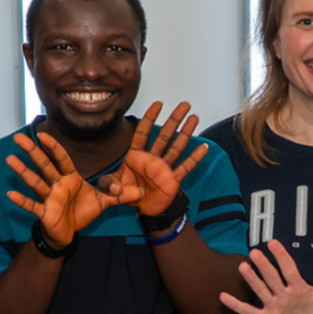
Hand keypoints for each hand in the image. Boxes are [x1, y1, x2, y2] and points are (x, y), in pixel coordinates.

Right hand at [7, 132, 139, 248]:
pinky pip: (32, 206)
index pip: (61, 159)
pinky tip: (10, 194)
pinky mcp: (45, 212)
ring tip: (10, 160)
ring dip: (23, 172)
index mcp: (70, 178)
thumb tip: (141, 192)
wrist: (71, 232)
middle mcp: (57, 185)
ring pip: (35, 182)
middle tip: (19, 137)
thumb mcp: (104, 202)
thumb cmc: (82, 212)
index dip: (53, 147)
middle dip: (32, 152)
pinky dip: (22, 201)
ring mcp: (49, 198)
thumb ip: (119, 195)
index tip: (43, 134)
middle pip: (44, 166)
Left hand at [102, 102, 208, 218]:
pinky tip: (203, 147)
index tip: (158, 104)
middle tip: (184, 105)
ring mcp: (164, 168)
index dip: (150, 118)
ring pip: (176, 147)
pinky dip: (194, 158)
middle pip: (164, 135)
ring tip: (194, 118)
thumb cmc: (127, 194)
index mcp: (135, 156)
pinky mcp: (173, 180)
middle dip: (174, 119)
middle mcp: (151, 159)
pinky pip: (185, 167)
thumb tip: (114, 188)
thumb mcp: (111, 189)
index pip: (143, 132)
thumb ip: (109, 186)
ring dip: (186, 132)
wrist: (142, 209)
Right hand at [219, 240, 312, 313]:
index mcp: (297, 287)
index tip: (273, 243)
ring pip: (261, 290)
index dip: (282, 257)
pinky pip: (250, 311)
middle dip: (264, 266)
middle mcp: (282, 294)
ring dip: (252, 280)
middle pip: (272, 277)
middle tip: (255, 251)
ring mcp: (273, 305)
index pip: (289, 269)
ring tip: (242, 266)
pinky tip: (223, 297)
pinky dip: (236, 306)